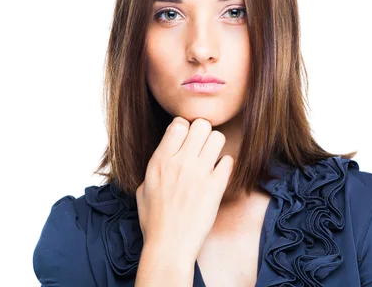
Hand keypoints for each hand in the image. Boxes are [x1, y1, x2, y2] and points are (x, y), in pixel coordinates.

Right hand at [135, 116, 233, 260]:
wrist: (169, 246)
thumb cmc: (154, 220)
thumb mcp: (142, 187)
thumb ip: (156, 166)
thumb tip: (165, 155)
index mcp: (160, 160)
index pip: (179, 124)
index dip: (184, 129)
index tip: (185, 141)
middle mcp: (180, 162)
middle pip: (201, 125)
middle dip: (203, 133)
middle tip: (201, 147)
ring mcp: (199, 174)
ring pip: (218, 137)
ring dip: (215, 146)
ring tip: (211, 159)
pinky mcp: (215, 187)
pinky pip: (228, 161)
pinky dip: (224, 166)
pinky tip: (217, 176)